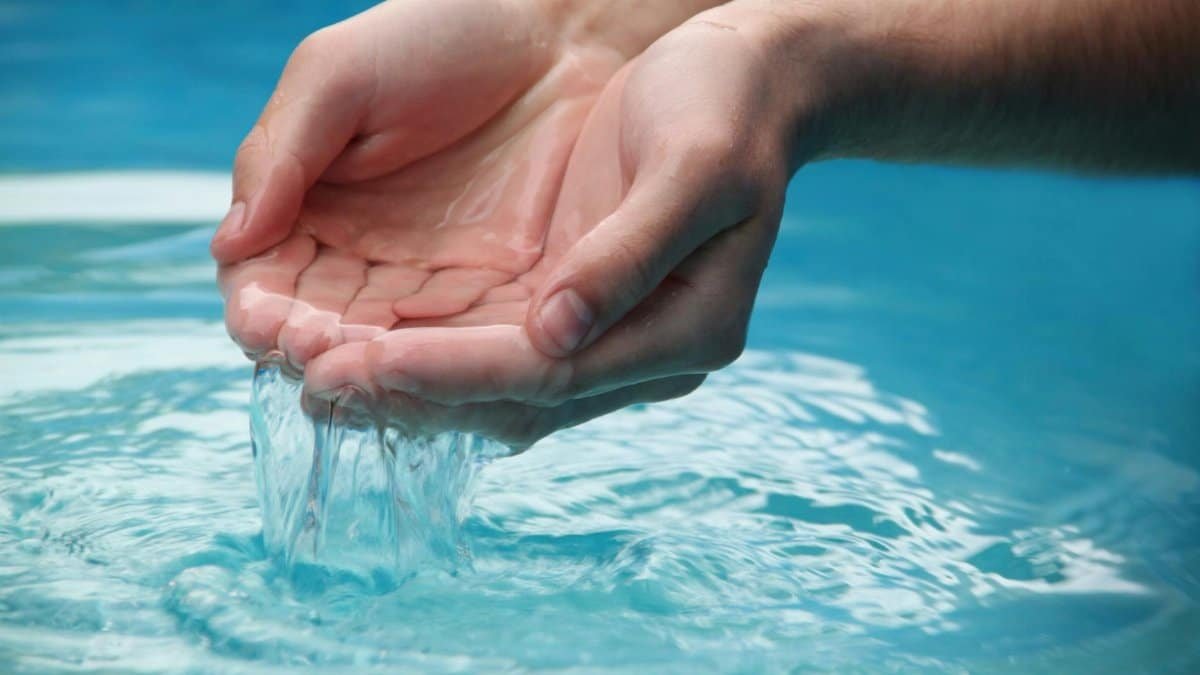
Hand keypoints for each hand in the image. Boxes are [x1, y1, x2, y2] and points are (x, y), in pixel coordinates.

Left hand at [303, 6, 798, 446]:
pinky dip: (416, 344)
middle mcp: (638, 352)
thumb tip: (555, 336)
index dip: (452, 374)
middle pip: (506, 398)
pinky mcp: (564, 303)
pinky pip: (480, 343)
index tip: (363, 364)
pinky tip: (351, 335)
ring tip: (306, 365)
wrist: (738, 75)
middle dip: (406, 389)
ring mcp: (598, 333)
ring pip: (484, 383)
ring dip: (400, 377)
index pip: (547, 376)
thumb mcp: (695, 167)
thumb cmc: (726, 107)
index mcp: (684, 330)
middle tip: (307, 377)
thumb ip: (630, 254)